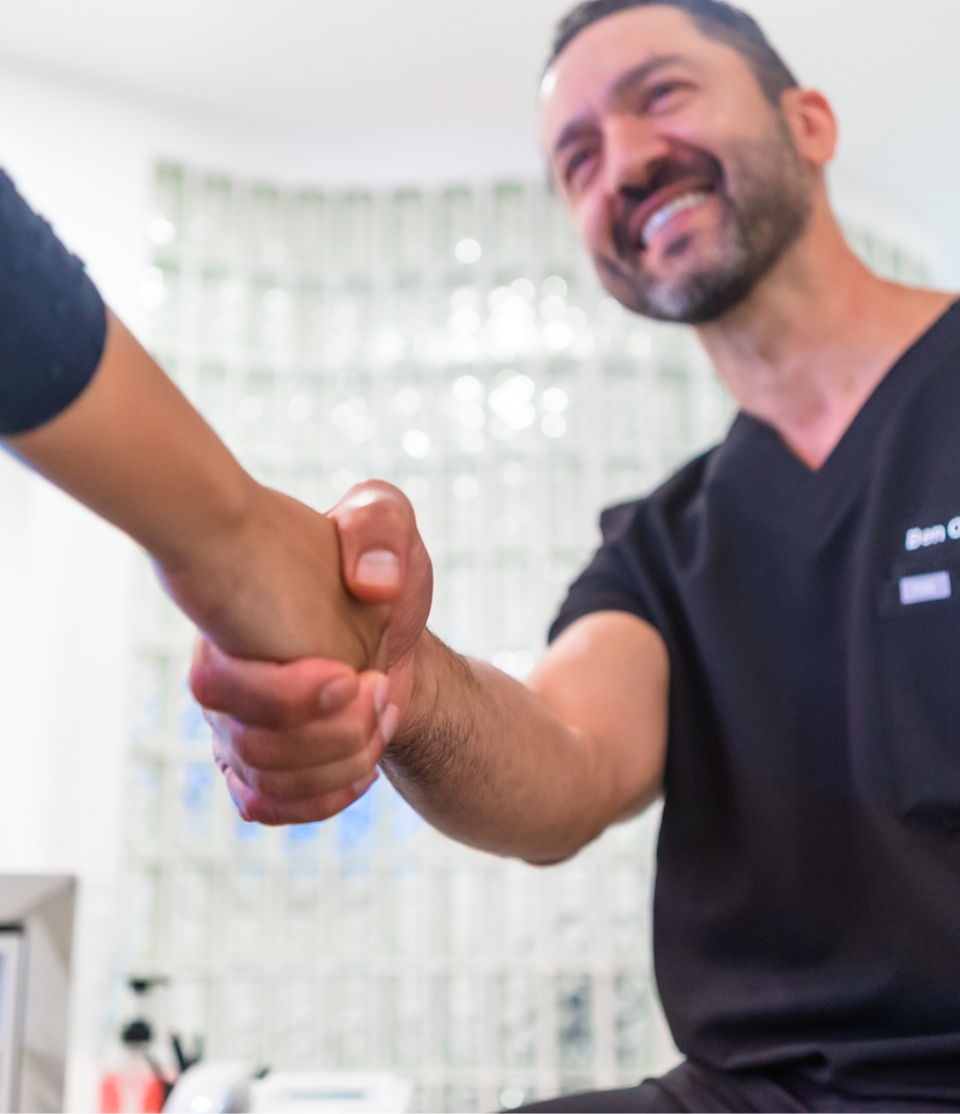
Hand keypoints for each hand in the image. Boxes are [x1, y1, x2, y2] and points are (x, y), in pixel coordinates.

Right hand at [191, 481, 432, 824]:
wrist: (391, 631)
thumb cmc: (378, 573)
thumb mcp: (386, 522)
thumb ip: (379, 526)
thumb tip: (372, 584)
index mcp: (231, 624)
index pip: (217, 683)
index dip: (289, 696)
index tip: (355, 673)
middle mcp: (222, 680)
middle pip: (250, 746)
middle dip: (336, 731)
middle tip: (382, 688)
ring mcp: (234, 725)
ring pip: (264, 781)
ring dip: (341, 761)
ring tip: (383, 715)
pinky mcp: (257, 762)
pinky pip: (265, 805)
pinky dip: (320, 799)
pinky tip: (361, 770)